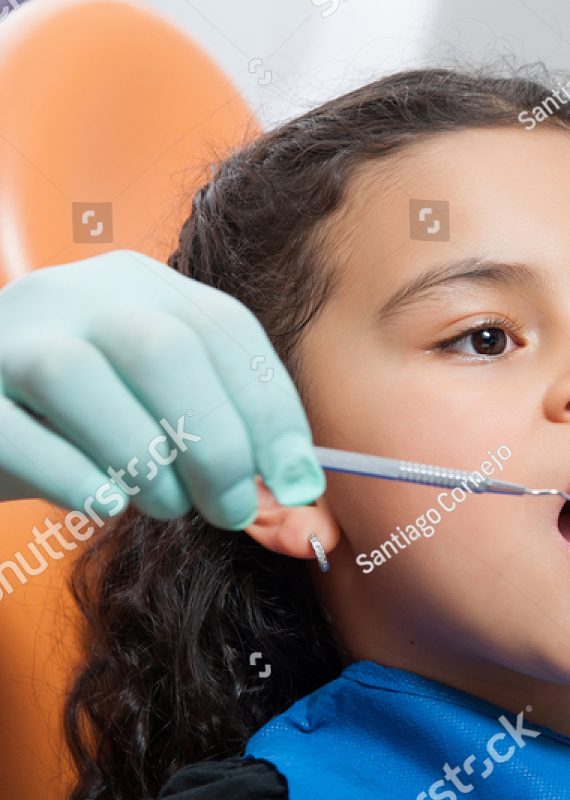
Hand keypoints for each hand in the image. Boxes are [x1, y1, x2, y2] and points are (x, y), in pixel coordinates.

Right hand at [0, 251, 322, 528]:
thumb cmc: (86, 429)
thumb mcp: (161, 418)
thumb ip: (230, 447)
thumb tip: (307, 505)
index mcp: (140, 287)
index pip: (226, 329)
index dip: (273, 410)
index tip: (298, 482)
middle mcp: (73, 293)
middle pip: (161, 346)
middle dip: (216, 442)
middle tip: (231, 510)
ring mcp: (7, 334)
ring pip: (78, 378)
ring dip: (144, 461)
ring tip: (166, 506)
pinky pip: (15, 431)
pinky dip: (74, 478)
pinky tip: (105, 503)